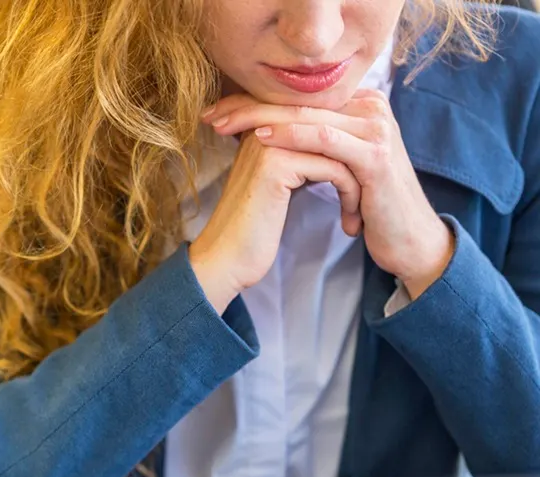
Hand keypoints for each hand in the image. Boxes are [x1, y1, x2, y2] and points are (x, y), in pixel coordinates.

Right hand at [187, 129, 362, 313]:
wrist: (228, 258)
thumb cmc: (255, 227)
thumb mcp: (281, 181)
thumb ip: (301, 154)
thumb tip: (339, 141)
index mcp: (263, 125)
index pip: (322, 119)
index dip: (346, 148)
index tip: (359, 180)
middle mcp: (263, 125)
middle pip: (332, 128)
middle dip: (356, 161)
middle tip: (371, 191)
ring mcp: (268, 143)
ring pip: (338, 147)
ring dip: (357, 181)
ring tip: (360, 209)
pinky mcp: (276, 165)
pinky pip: (334, 168)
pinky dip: (349, 194)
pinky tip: (349, 219)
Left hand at [207, 90, 454, 299]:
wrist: (405, 239)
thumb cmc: (366, 206)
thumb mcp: (336, 167)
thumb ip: (312, 143)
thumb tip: (262, 131)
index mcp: (360, 108)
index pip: (299, 97)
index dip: (254, 102)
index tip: (216, 112)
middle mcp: (372, 110)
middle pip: (300, 101)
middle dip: (250, 107)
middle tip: (212, 115)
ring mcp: (377, 130)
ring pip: (310, 116)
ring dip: (263, 118)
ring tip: (228, 125)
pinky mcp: (376, 156)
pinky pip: (326, 140)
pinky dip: (293, 137)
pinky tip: (262, 141)